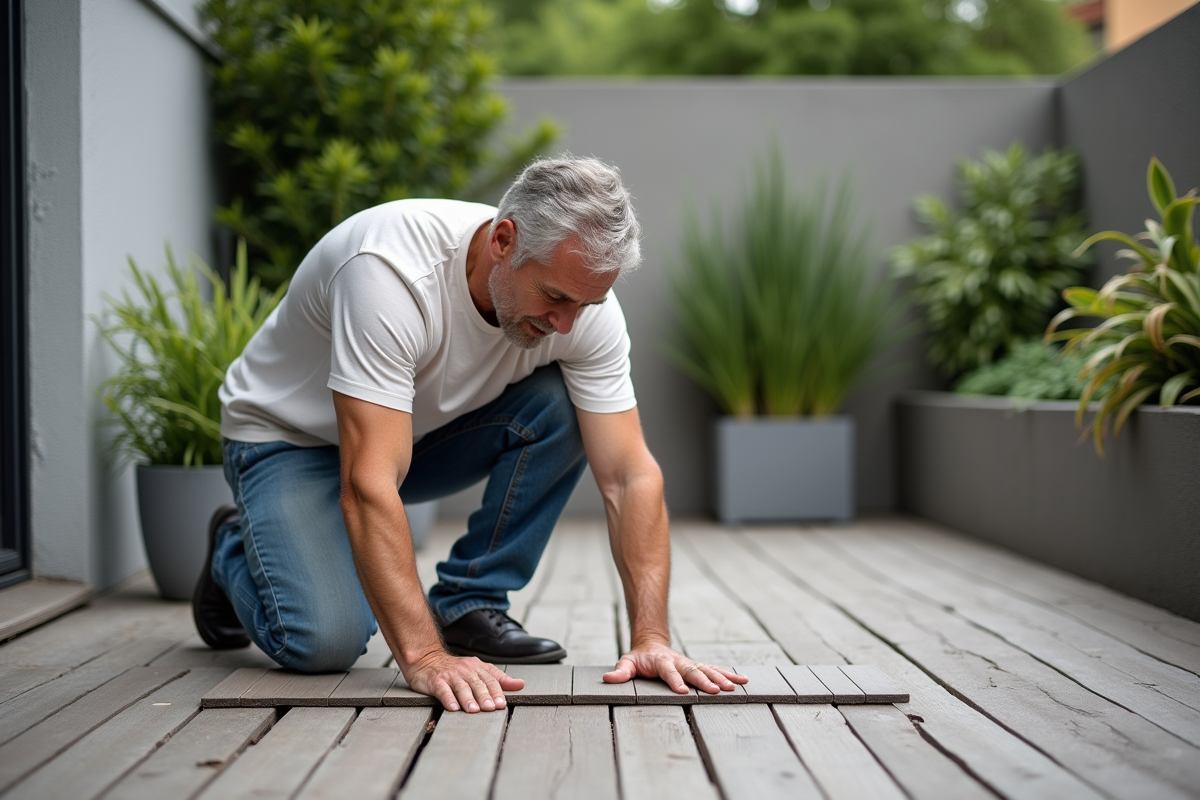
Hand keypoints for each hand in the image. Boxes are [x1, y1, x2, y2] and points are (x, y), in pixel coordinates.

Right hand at [404, 650, 523, 711]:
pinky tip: (453, 708)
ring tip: (473, 710)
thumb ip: (499, 679)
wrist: (427, 660)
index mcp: (477, 667)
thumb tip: (520, 684)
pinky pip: (443, 690)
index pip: (490, 679)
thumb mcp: (479, 670)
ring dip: (468, 699)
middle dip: (485, 696)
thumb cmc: (455, 669)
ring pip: (461, 687)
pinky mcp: (436, 681)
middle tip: (490, 708)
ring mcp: (450, 675)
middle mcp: (465, 670)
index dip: (497, 691)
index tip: (502, 703)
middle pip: (477, 684)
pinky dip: (449, 699)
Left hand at [602, 641, 748, 694]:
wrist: (651, 645)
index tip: (682, 691)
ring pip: (708, 670)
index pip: (669, 672)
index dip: (675, 680)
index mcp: (662, 662)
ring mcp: (690, 663)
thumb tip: (608, 678)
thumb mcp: (627, 663)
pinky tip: (743, 681)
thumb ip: (620, 671)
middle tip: (717, 691)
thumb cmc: (639, 659)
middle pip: (693, 671)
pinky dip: (729, 675)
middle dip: (705, 681)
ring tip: (735, 687)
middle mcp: (679, 662)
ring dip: (722, 678)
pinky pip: (715, 670)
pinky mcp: (698, 666)